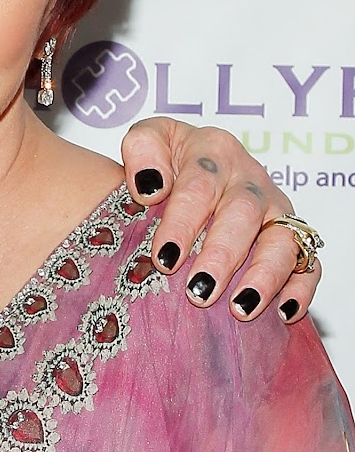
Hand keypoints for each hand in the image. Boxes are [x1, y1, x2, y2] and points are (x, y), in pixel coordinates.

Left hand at [120, 116, 319, 322]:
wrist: (193, 170)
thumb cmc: (168, 161)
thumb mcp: (149, 139)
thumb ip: (142, 148)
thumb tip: (150, 186)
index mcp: (214, 151)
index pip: (199, 186)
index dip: (182, 223)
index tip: (164, 258)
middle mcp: (250, 179)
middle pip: (242, 214)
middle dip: (221, 255)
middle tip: (199, 290)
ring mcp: (275, 209)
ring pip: (282, 239)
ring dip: (264, 276)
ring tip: (239, 308)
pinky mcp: (293, 236)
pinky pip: (308, 262)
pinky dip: (301, 288)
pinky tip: (283, 313)